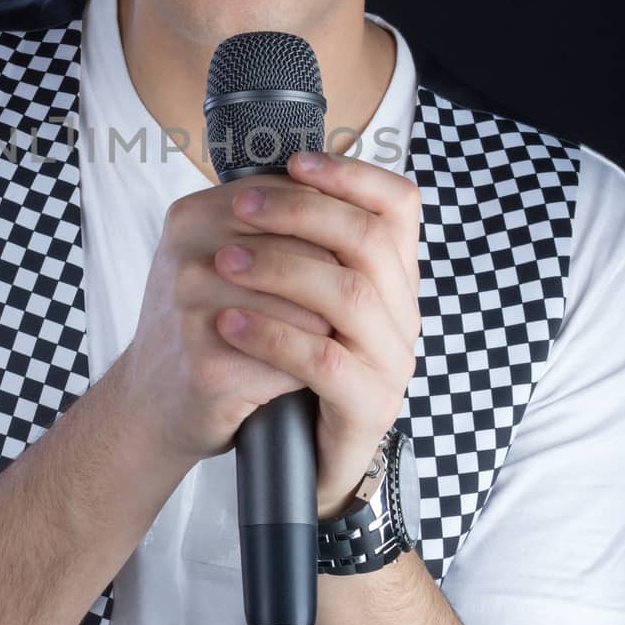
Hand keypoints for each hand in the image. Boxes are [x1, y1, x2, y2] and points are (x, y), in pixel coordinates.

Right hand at [118, 169, 346, 465]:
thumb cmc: (204, 324)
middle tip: (336, 312)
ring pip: (309, 308)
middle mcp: (187, 256)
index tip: (341, 263)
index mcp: (193, 215)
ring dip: (329, 331)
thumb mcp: (223, 259)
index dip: (334, 233)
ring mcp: (192, 312)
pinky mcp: (207, 366)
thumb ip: (276, 224)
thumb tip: (360, 203)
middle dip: (336, 286)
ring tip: (316, 344)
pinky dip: (308, 369)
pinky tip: (299, 376)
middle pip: (310, 254)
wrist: (151, 404)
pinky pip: (292, 358)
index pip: (296, 200)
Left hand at [212, 150, 422, 518]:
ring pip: (350, 295)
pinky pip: (325, 361)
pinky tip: (228, 323)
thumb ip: (295, 246)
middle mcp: (402, 314)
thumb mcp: (298, 299)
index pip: (399, 205)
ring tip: (222, 263)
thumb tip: (254, 178)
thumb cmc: (289, 368)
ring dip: (280, 268)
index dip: (352, 175)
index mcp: (391, 278)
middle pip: (369, 240)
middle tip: (238, 207)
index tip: (295, 161)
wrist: (296, 462)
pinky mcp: (367, 408)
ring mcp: (391, 363)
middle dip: (300, 212)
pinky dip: (273, 335)